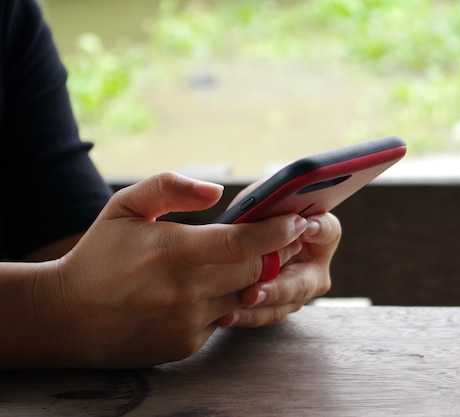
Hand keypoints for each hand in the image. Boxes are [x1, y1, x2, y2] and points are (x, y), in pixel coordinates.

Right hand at [29, 172, 307, 367]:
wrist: (68, 316)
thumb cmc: (100, 254)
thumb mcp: (125, 206)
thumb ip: (170, 187)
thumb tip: (216, 192)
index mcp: (172, 251)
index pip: (241, 243)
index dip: (276, 232)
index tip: (299, 221)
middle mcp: (184, 291)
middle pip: (254, 271)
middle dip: (276, 253)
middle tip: (289, 237)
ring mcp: (187, 322)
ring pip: (244, 296)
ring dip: (255, 278)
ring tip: (255, 260)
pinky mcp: (187, 344)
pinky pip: (224, 318)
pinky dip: (227, 301)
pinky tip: (213, 288)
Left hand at [218, 212, 340, 327]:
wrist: (239, 242)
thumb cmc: (256, 216)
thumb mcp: (261, 204)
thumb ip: (269, 202)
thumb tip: (269, 206)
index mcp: (320, 233)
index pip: (328, 230)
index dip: (319, 228)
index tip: (306, 227)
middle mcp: (314, 265)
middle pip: (305, 281)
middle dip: (280, 287)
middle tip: (257, 289)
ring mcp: (299, 290)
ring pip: (285, 303)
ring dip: (262, 306)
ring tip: (242, 301)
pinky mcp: (280, 306)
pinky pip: (266, 315)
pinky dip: (247, 316)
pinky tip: (228, 316)